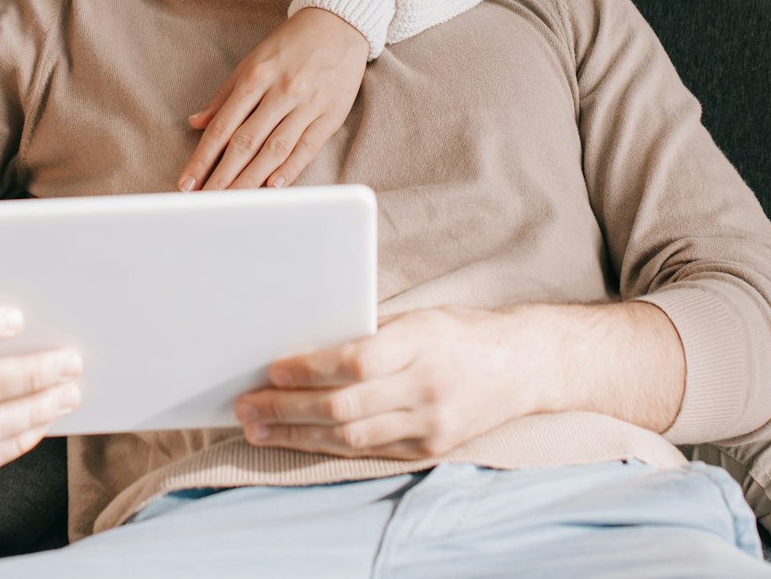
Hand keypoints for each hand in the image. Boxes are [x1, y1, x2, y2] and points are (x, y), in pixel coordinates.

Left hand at [180, 7, 368, 190]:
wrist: (339, 23)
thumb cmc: (291, 45)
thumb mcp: (252, 62)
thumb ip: (224, 95)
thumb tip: (196, 122)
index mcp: (256, 77)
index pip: (223, 126)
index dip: (203, 157)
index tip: (188, 182)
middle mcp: (281, 91)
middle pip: (246, 142)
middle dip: (222, 176)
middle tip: (205, 202)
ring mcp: (307, 103)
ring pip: (275, 149)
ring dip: (251, 180)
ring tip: (233, 203)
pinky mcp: (331, 114)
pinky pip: (308, 146)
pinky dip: (290, 169)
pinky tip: (273, 187)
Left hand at [231, 307, 537, 458]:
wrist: (524, 366)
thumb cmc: (460, 333)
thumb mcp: (418, 319)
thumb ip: (370, 335)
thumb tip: (306, 347)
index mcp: (422, 343)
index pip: (357, 362)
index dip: (309, 369)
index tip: (272, 368)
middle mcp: (427, 387)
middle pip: (345, 406)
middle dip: (287, 407)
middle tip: (246, 406)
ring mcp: (430, 425)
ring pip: (351, 436)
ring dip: (296, 433)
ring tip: (258, 428)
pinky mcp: (430, 450)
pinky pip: (368, 451)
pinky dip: (327, 445)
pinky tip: (297, 439)